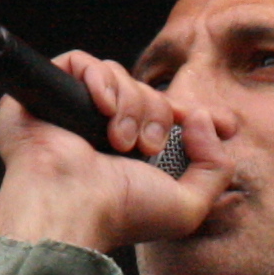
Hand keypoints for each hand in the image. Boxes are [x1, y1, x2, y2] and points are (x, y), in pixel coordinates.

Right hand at [0, 50, 222, 253]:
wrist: (71, 204)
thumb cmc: (121, 212)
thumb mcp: (188, 206)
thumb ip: (216, 168)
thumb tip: (203, 119)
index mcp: (132, 155)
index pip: (169, 117)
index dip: (197, 114)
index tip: (228, 124)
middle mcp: (102, 130)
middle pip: (147, 92)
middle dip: (157, 115)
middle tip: (146, 147)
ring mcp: (72, 111)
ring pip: (119, 75)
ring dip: (129, 106)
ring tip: (119, 141)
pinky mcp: (45, 92)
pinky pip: (80, 61)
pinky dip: (98, 79)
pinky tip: (101, 108)